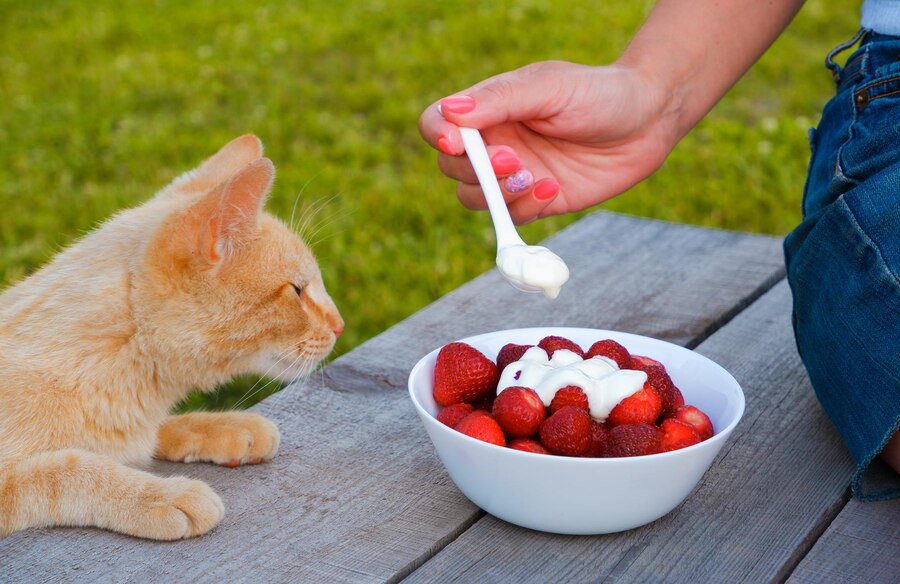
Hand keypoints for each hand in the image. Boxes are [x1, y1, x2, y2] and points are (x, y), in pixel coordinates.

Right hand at [419, 60, 678, 223]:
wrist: (650, 120)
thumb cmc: (599, 92)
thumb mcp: (550, 87)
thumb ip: (501, 99)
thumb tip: (450, 112)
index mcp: (488, 108)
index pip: (438, 123)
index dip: (438, 136)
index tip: (458, 143)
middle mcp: (494, 142)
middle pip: (451, 167)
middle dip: (476, 170)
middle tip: (515, 161)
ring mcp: (513, 175)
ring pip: (474, 198)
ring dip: (498, 194)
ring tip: (535, 175)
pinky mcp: (537, 201)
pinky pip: (512, 217)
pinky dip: (526, 208)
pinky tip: (555, 188)